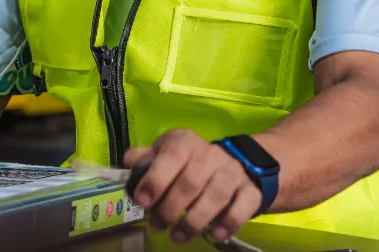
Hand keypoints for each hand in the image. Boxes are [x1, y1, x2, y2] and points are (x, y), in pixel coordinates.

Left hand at [124, 129, 261, 244]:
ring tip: (178, 236)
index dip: (156, 178)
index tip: (143, 200)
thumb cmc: (189, 164)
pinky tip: (212, 234)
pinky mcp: (250, 191)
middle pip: (192, 181)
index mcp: (185, 142)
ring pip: (216, 195)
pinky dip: (227, 223)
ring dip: (194, 221)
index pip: (172, 154)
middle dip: (171, 208)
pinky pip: (242, 207)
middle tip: (158, 224)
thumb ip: (145, 159)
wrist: (232, 165)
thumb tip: (128, 162)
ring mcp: (232, 172)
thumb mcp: (166, 155)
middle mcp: (211, 154)